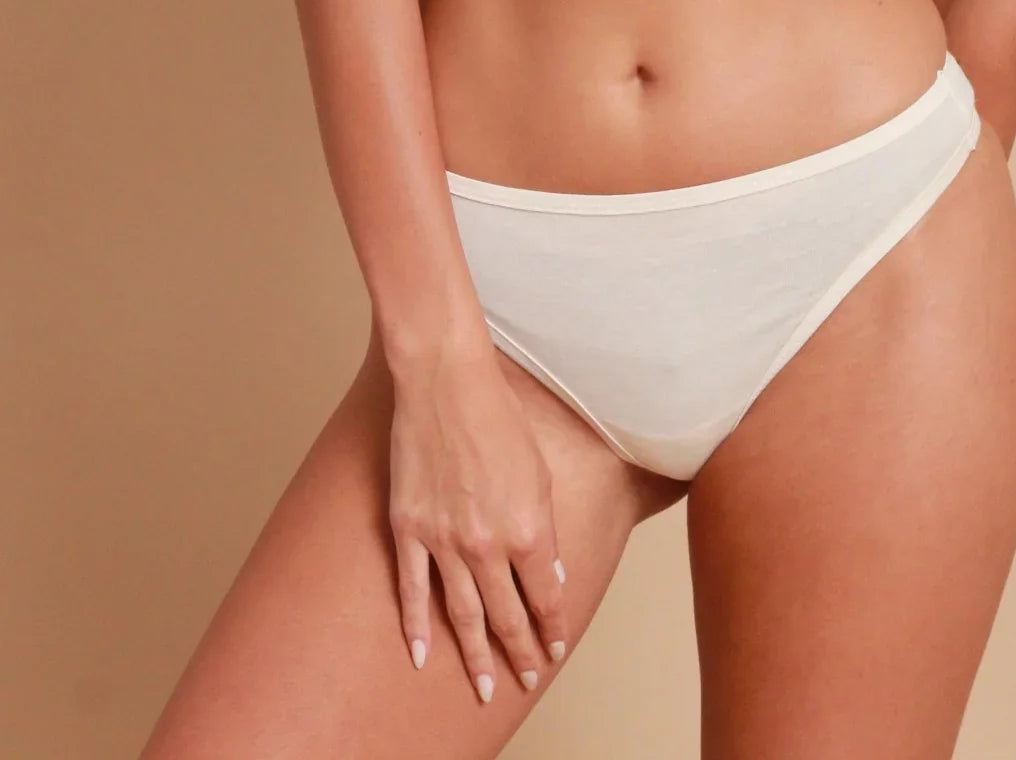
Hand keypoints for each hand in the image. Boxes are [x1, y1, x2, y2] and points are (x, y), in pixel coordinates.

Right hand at [388, 338, 568, 702]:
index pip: (545, 597)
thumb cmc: (500, 416)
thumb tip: (550, 573)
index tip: (554, 650)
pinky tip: (422, 656)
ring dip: (476, 656)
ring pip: (463, 614)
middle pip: (506, 616)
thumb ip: (544, 528)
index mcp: (527, 528)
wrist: (446, 381)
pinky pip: (412, 589)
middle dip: (520, 652)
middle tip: (526, 678)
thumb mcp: (540, 472)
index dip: (551, 628)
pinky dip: (415, 627)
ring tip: (485, 687)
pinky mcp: (408, 528)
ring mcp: (443, 540)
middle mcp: (486, 544)